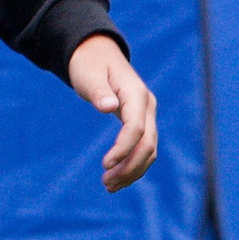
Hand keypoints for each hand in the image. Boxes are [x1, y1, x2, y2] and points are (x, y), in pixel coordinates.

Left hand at [68, 34, 156, 192]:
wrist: (96, 53)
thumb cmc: (89, 63)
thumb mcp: (89, 74)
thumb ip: (98, 91)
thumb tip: (109, 106)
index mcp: (136, 93)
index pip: (136, 128)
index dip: (124, 149)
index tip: (105, 165)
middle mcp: (147, 105)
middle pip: (148, 144)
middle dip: (129, 167)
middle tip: (106, 183)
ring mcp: (146, 114)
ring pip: (149, 150)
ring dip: (132, 170)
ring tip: (109, 186)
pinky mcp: (141, 121)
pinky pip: (143, 147)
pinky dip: (133, 164)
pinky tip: (117, 177)